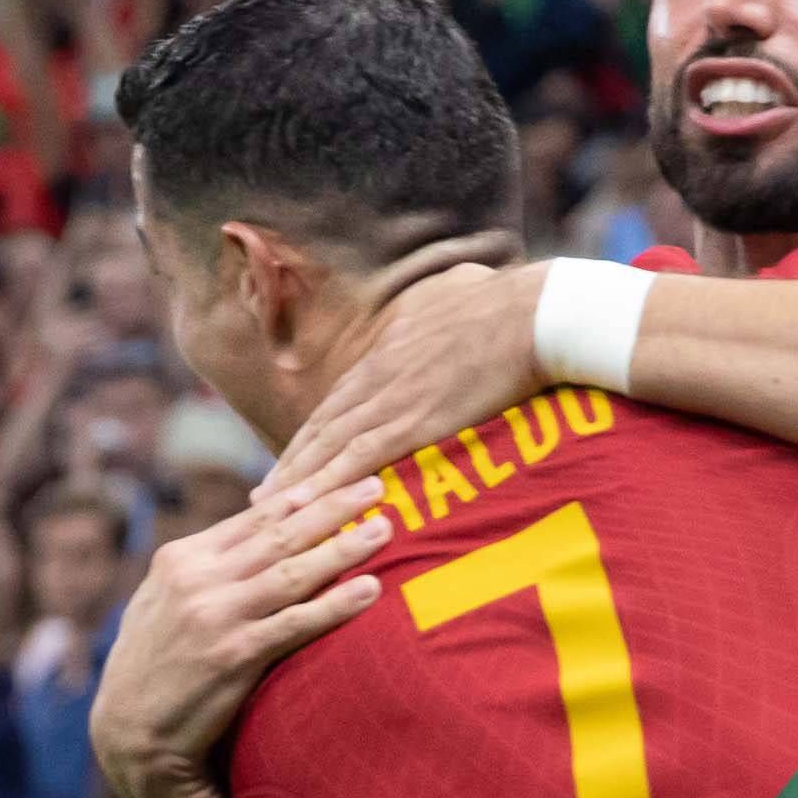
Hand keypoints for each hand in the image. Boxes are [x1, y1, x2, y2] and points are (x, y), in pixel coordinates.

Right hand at [87, 480, 395, 797]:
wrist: (130, 731)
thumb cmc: (154, 666)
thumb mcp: (161, 602)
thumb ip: (202, 569)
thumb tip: (249, 537)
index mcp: (180, 558)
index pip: (252, 518)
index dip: (303, 494)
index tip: (341, 474)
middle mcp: (196, 579)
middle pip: (279, 534)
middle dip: (332, 507)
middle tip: (375, 485)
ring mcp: (216, 616)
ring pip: (293, 571)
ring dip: (343, 548)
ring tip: (384, 529)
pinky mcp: (235, 655)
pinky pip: (296, 623)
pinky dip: (336, 604)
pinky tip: (370, 589)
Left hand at [258, 260, 540, 505]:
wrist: (532, 314)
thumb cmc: (511, 302)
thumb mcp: (460, 291)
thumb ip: (444, 305)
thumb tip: (454, 287)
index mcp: (390, 348)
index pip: (342, 399)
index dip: (316, 433)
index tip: (295, 457)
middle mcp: (379, 374)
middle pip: (323, 427)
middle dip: (293, 463)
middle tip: (265, 496)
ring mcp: (391, 398)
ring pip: (329, 446)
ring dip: (297, 481)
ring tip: (270, 510)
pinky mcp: (411, 422)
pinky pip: (357, 459)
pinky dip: (326, 483)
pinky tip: (304, 506)